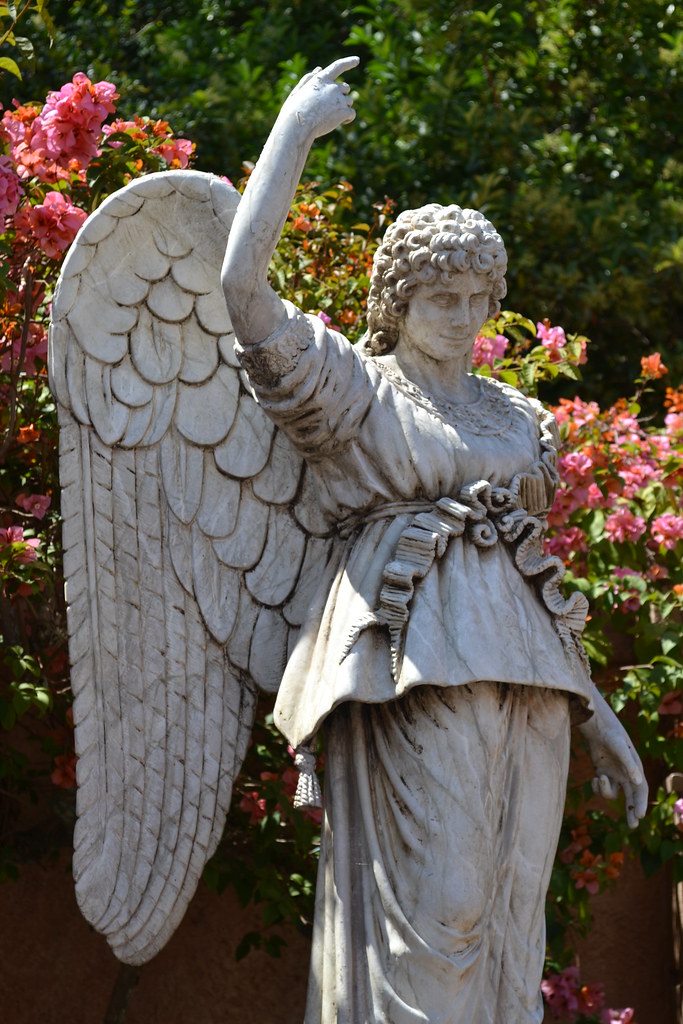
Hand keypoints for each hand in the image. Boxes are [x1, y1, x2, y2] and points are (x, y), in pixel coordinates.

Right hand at [283, 57, 358, 139]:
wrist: (297, 125)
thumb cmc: (294, 110)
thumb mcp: (298, 91)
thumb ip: (308, 79)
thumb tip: (319, 68)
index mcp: (320, 79)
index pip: (337, 66)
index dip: (348, 62)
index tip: (357, 60)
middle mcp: (332, 86)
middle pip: (345, 88)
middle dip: (342, 96)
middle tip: (332, 108)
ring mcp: (339, 98)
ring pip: (349, 101)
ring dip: (343, 108)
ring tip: (331, 117)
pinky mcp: (343, 111)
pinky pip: (352, 114)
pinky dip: (348, 118)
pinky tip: (342, 122)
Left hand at [579, 688, 647, 828]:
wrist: (597, 727)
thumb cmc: (611, 735)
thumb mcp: (619, 747)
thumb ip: (628, 764)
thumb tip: (637, 782)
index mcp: (635, 769)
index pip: (641, 790)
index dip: (641, 803)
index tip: (639, 816)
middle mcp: (626, 775)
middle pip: (631, 798)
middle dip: (632, 812)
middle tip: (633, 827)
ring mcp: (614, 775)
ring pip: (612, 794)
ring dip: (605, 791)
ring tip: (599, 778)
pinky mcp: (603, 773)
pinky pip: (601, 788)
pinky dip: (597, 786)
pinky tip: (595, 778)